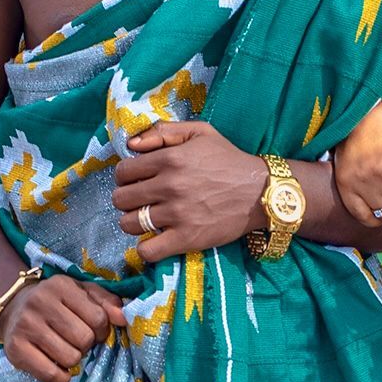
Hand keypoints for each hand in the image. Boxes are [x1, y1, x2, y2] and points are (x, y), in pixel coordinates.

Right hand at [0, 275, 125, 381]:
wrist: (13, 309)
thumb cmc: (56, 302)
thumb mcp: (81, 293)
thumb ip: (106, 302)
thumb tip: (124, 319)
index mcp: (61, 286)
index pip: (98, 318)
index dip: (101, 329)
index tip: (93, 329)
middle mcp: (40, 303)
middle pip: (84, 339)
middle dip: (86, 344)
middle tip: (76, 340)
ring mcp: (26, 326)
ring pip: (70, 358)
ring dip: (73, 359)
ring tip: (64, 348)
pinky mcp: (15, 349)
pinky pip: (51, 374)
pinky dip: (61, 376)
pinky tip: (58, 366)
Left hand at [113, 121, 267, 262]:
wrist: (261, 191)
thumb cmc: (229, 160)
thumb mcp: (200, 132)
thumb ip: (163, 131)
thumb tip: (130, 145)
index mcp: (169, 159)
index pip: (123, 172)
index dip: (127, 177)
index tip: (139, 182)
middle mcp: (169, 185)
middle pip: (121, 199)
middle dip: (128, 200)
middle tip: (144, 201)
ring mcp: (177, 214)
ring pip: (130, 224)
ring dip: (135, 223)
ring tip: (150, 220)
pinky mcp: (187, 238)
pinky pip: (148, 250)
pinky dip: (146, 249)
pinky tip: (155, 240)